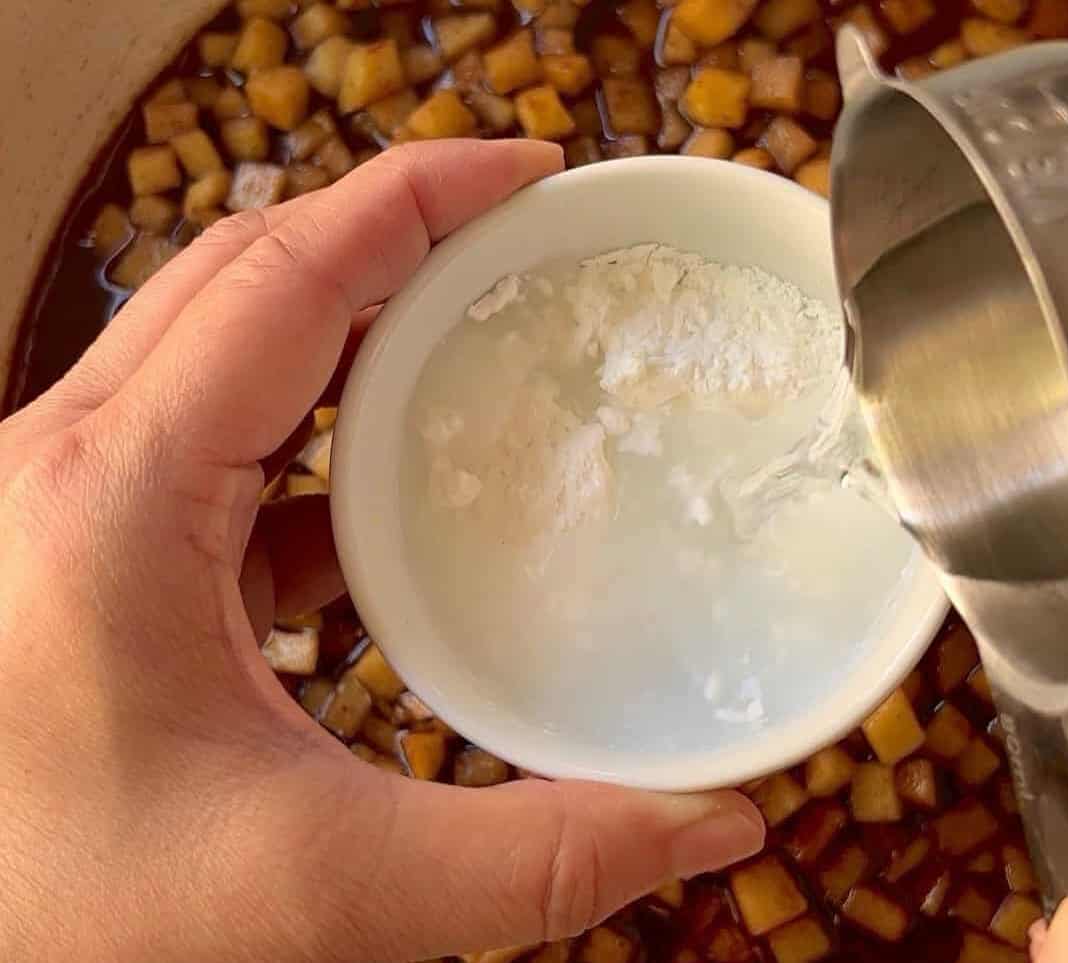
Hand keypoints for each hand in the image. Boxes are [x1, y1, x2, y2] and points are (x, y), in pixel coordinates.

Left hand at [0, 140, 763, 962]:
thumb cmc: (70, 919)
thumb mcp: (318, 889)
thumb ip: (528, 864)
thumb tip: (712, 824)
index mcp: (113, 498)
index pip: (286, 275)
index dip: (418, 198)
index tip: (534, 172)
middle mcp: (67, 463)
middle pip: (247, 271)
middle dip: (395, 232)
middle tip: (524, 239)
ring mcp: (65, 495)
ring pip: (220, 336)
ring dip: (349, 318)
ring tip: (470, 330)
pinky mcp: (84, 540)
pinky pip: (211, 432)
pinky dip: (310, 426)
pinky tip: (382, 489)